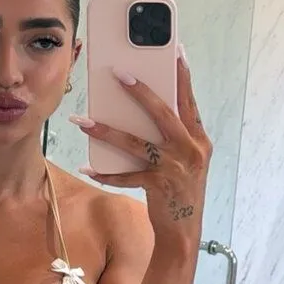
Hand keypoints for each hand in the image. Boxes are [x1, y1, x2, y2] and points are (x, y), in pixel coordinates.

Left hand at [69, 46, 211, 249]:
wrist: (184, 232)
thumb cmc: (180, 191)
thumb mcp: (185, 160)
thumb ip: (172, 136)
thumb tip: (142, 108)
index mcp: (200, 140)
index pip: (189, 100)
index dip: (182, 75)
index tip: (174, 51)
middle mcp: (191, 151)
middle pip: (163, 114)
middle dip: (141, 92)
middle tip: (119, 74)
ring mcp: (175, 169)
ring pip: (136, 143)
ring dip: (107, 131)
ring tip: (83, 121)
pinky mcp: (158, 186)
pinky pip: (126, 176)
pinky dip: (106, 172)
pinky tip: (89, 166)